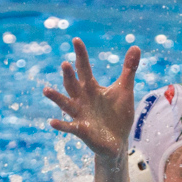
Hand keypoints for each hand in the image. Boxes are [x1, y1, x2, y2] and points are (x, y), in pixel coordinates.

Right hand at [43, 40, 140, 158]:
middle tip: (65, 63)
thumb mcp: (125, 90)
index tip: (76, 40)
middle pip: (73, 84)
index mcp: (91, 88)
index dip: (81, 55)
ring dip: (56, 98)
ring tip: (46, 90)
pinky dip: (62, 125)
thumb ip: (128, 69)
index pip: (84, 68)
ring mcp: (80, 115)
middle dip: (69, 75)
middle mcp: (82, 99)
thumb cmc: (118, 114)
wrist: (119, 140)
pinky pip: (70, 127)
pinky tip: (52, 122)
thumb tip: (135, 47)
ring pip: (66, 104)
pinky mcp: (82, 131)